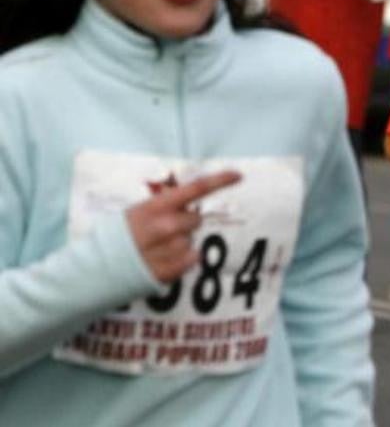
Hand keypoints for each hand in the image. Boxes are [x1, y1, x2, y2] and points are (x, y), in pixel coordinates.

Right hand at [125, 171, 240, 283]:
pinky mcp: (172, 270)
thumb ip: (162, 203)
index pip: (195, 189)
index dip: (219, 180)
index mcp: (156, 207)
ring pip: (192, 240)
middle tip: (162, 231)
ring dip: (180, 243)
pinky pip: (192, 258)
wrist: (96, 269)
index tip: (238, 175)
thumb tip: (184, 192)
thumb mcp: (136, 212)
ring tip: (156, 249)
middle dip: (184, 223)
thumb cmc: (118, 236)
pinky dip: (181, 260)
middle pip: (196, 219)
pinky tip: (160, 260)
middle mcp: (166, 226)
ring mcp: (170, 249)